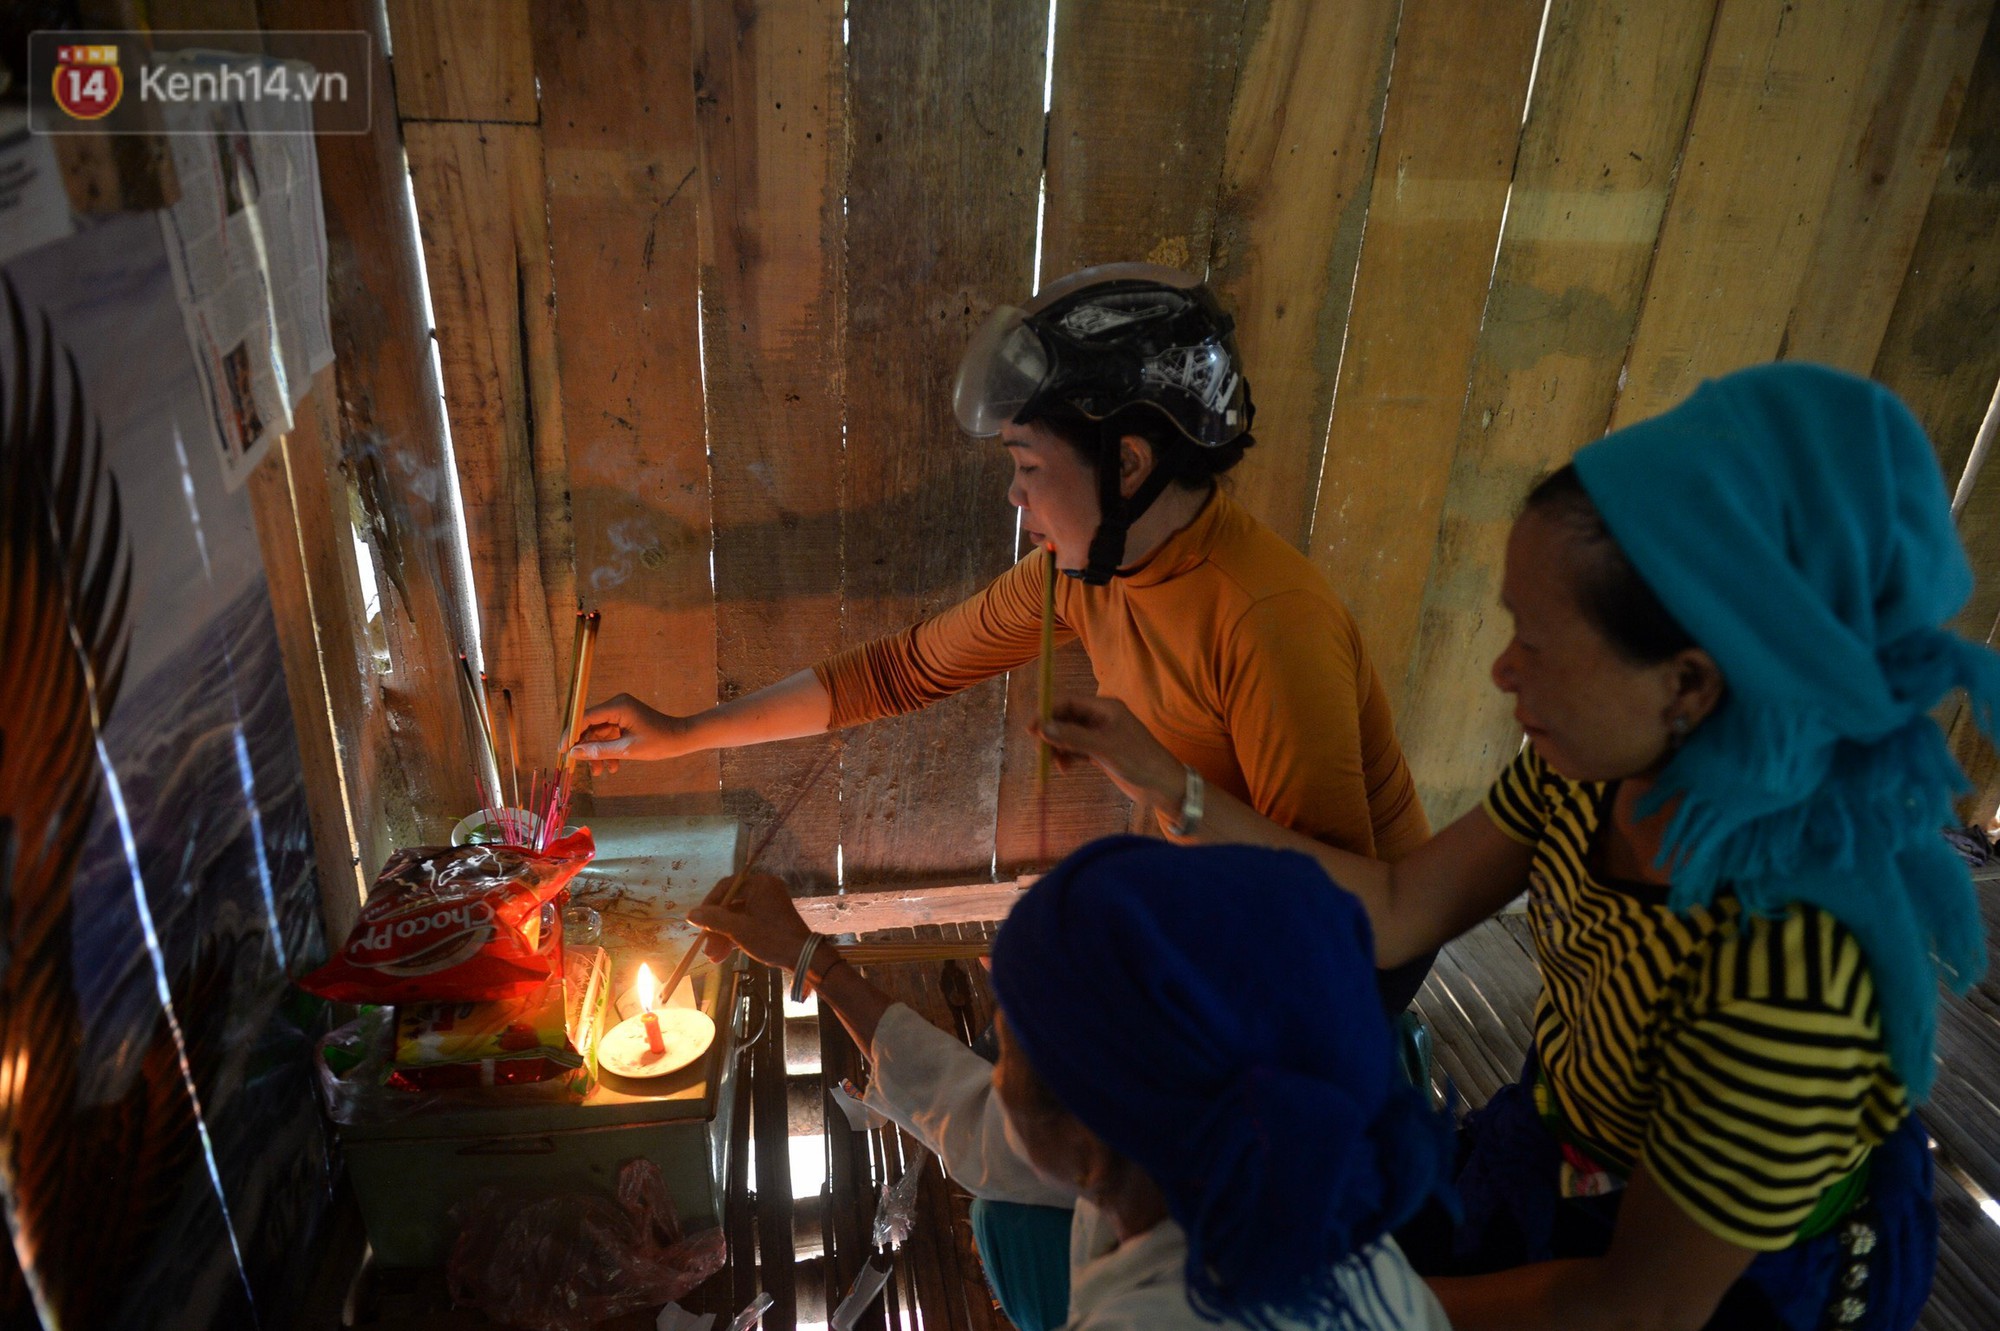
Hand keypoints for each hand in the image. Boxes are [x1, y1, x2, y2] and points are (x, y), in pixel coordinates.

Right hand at [568, 693, 693, 774]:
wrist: (682, 739)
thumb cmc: (659, 742)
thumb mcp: (626, 750)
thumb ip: (598, 751)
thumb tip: (574, 753)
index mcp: (617, 706)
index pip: (584, 717)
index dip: (571, 734)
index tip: (562, 751)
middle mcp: (616, 705)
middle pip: (589, 725)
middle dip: (585, 747)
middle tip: (579, 766)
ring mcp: (620, 712)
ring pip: (598, 733)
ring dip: (597, 753)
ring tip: (600, 772)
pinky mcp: (624, 720)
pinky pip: (609, 735)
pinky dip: (608, 750)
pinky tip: (613, 767)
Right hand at [687, 871, 813, 970]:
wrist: (803, 957)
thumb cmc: (771, 938)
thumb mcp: (738, 929)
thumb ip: (713, 919)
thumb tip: (690, 914)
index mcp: (760, 883)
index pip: (726, 887)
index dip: (709, 905)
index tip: (697, 921)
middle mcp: (765, 889)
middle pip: (731, 905)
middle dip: (716, 928)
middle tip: (705, 947)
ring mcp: (769, 904)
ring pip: (738, 917)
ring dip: (724, 936)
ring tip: (713, 958)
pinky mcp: (771, 919)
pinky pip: (748, 923)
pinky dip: (736, 937)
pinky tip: (724, 954)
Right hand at [1033, 695, 1185, 812]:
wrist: (1161, 785)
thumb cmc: (1138, 760)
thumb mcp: (1103, 748)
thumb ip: (1073, 737)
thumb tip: (1043, 728)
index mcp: (1105, 708)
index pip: (1068, 702)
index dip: (1048, 713)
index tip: (1031, 729)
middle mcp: (1102, 718)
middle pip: (1066, 719)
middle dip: (1052, 733)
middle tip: (1040, 750)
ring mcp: (1101, 736)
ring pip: (1070, 736)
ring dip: (1059, 748)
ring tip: (1056, 764)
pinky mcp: (1101, 752)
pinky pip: (1077, 749)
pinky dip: (1068, 757)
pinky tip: (1065, 769)